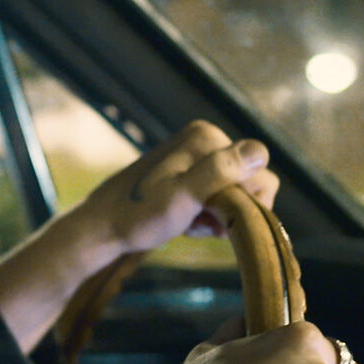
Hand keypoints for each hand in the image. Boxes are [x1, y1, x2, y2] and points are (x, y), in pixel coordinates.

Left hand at [71, 119, 279, 259]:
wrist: (103, 226)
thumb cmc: (138, 216)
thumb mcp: (182, 198)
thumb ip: (220, 172)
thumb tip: (258, 151)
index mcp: (206, 137)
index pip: (261, 173)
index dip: (245, 203)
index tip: (212, 216)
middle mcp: (205, 138)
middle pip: (250, 183)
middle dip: (231, 210)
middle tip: (197, 223)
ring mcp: (197, 154)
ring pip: (235, 193)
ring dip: (218, 215)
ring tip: (188, 223)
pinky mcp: (189, 170)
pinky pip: (218, 195)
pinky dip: (206, 213)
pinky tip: (184, 222)